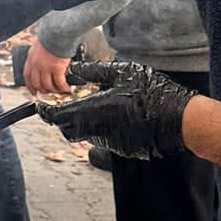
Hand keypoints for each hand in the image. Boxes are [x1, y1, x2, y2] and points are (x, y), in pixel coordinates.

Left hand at [21, 38, 71, 95]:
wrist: (58, 33)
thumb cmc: (51, 37)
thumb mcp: (38, 46)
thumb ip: (38, 56)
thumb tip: (42, 63)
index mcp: (31, 59)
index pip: (27, 76)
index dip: (30, 86)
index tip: (34, 91)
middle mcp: (36, 64)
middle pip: (37, 83)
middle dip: (43, 90)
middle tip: (49, 92)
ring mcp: (46, 67)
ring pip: (48, 85)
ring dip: (54, 90)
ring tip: (60, 91)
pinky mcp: (56, 68)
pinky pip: (59, 83)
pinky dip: (63, 88)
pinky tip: (67, 89)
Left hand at [36, 60, 194, 160]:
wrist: (180, 120)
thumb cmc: (153, 93)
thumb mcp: (121, 73)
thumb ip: (93, 72)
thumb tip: (73, 70)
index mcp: (93, 110)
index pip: (56, 116)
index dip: (44, 111)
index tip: (40, 106)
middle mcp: (97, 130)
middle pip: (67, 130)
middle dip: (62, 119)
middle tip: (66, 105)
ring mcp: (110, 144)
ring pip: (86, 136)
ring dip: (83, 124)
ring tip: (96, 107)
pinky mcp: (122, 150)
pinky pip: (104, 141)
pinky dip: (102, 130)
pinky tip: (117, 116)